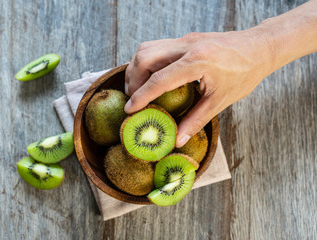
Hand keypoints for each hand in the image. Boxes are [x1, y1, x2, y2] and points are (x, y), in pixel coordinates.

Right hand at [124, 29, 274, 147]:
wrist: (260, 48)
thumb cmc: (245, 73)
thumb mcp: (221, 100)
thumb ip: (196, 120)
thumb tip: (178, 140)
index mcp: (197, 62)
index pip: (159, 80)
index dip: (141, 96)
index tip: (130, 109)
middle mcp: (187, 46)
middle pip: (145, 57)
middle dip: (133, 79)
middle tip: (133, 99)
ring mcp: (185, 40)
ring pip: (147, 48)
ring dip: (137, 68)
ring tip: (138, 88)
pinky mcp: (186, 39)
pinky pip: (157, 46)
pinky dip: (147, 62)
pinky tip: (152, 76)